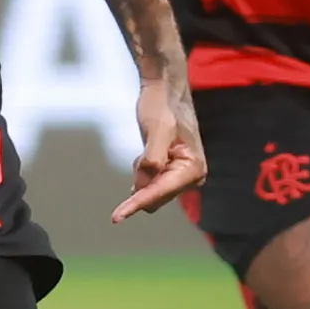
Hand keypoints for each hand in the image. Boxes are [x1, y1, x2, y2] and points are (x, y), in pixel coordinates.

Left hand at [112, 77, 204, 220]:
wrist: (164, 91)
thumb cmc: (162, 106)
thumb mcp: (157, 130)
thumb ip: (152, 159)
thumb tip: (143, 187)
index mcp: (193, 169)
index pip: (158, 193)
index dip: (136, 204)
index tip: (116, 217)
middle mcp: (192, 177)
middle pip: (155, 197)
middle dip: (141, 182)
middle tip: (140, 154)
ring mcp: (182, 176)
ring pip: (150, 191)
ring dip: (141, 174)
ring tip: (147, 147)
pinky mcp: (171, 172)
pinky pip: (148, 182)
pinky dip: (141, 170)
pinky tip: (146, 152)